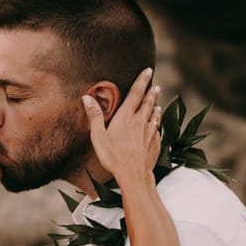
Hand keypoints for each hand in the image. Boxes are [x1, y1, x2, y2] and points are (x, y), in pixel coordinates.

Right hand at [84, 67, 162, 181]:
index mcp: (126, 117)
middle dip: (151, 93)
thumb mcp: (98, 136)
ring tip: (157, 104)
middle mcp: (140, 121)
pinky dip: (157, 124)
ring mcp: (150, 132)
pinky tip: (156, 126)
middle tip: (156, 86)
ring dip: (156, 108)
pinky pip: (157, 131)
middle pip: (148, 103)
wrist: (134, 174)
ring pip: (154, 116)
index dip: (142, 80)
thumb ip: (95, 116)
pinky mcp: (155, 143)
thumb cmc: (113, 156)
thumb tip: (87, 98)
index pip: (136, 93)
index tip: (147, 71)